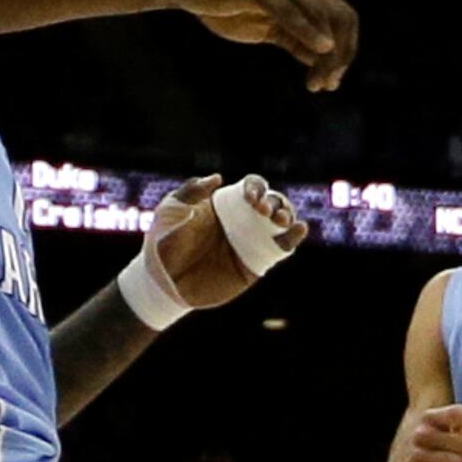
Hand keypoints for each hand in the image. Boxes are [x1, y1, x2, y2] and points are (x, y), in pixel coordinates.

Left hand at [144, 171, 308, 312]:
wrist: (163, 282)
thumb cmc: (163, 244)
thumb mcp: (169, 212)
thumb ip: (189, 192)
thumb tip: (216, 178)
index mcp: (226, 203)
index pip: (253, 186)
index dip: (257, 187)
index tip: (251, 198)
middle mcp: (243, 219)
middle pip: (273, 201)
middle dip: (275, 202)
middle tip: (262, 212)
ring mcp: (252, 240)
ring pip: (282, 222)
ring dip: (288, 216)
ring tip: (280, 221)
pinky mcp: (257, 263)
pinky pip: (282, 248)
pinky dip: (294, 238)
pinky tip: (298, 229)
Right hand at [170, 0, 357, 89]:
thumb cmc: (226, 4)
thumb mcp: (266, 26)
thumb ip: (294, 38)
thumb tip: (321, 58)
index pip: (342, 16)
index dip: (347, 49)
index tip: (334, 81)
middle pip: (338, 17)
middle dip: (341, 55)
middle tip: (329, 85)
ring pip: (319, 15)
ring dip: (326, 53)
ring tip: (320, 82)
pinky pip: (290, 10)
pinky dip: (308, 30)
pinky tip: (320, 48)